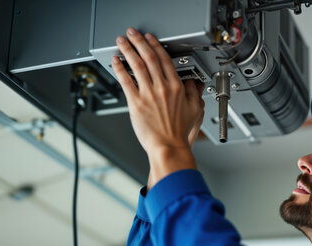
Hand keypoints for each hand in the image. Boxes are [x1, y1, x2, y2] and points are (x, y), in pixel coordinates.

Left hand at [111, 28, 204, 153]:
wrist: (168, 147)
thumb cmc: (179, 133)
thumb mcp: (195, 110)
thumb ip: (195, 93)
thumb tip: (194, 83)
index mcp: (176, 87)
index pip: (164, 60)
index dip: (155, 45)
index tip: (150, 38)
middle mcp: (162, 88)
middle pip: (149, 57)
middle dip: (139, 42)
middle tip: (132, 33)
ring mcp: (148, 94)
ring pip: (136, 65)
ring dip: (128, 50)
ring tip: (121, 41)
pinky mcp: (136, 103)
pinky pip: (126, 81)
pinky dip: (120, 69)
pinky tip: (116, 61)